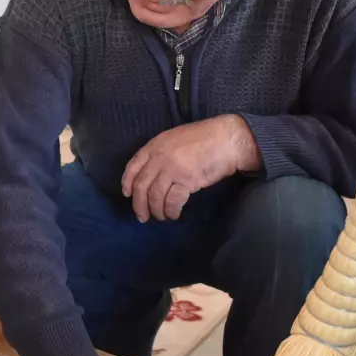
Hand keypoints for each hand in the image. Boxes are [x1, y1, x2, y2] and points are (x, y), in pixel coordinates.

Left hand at [121, 115, 260, 221]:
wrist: (228, 139)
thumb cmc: (206, 138)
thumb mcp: (176, 139)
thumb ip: (162, 153)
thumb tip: (154, 175)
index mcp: (155, 145)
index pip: (133, 166)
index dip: (127, 182)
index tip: (127, 194)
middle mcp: (160, 157)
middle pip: (142, 186)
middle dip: (139, 205)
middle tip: (142, 216)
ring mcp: (172, 168)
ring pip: (155, 196)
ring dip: (157, 211)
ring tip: (161, 216)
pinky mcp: (186, 180)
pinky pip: (172, 201)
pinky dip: (171, 211)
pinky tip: (174, 214)